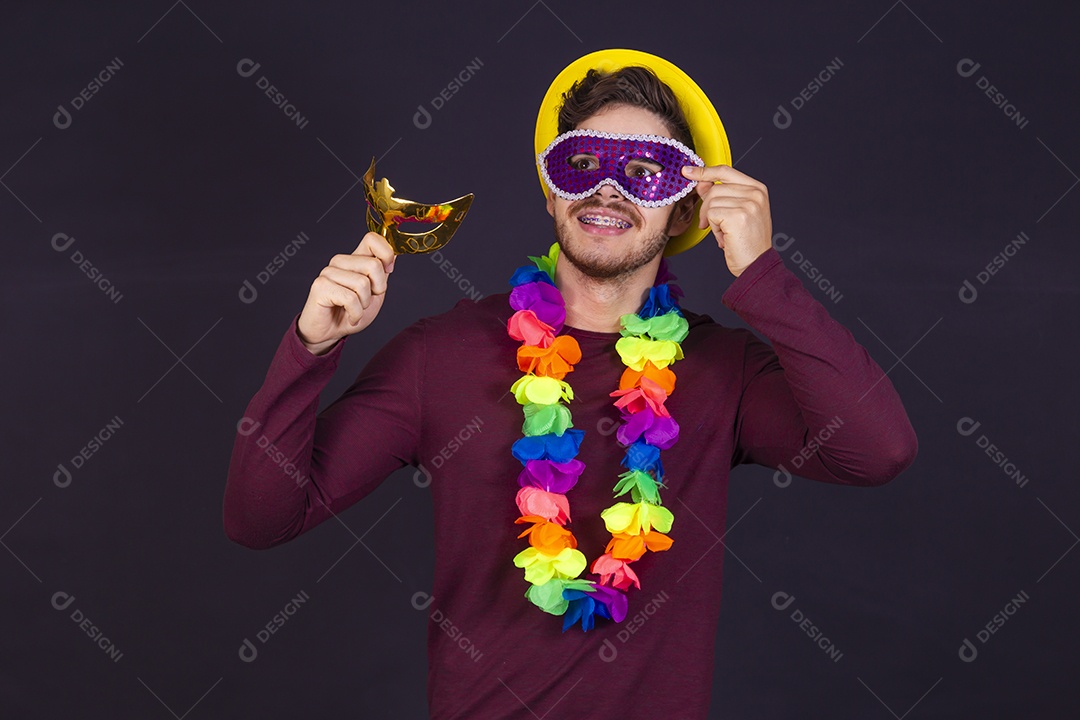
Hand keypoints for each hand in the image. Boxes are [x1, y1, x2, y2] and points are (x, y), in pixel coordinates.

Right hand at [297, 232, 395, 354]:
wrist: (330, 332)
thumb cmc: (351, 312)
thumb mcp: (375, 292)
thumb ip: (382, 273)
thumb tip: (394, 254)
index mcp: (354, 259)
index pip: (372, 238)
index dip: (386, 254)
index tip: (388, 271)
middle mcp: (340, 262)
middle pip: (373, 265)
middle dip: (377, 289)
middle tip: (365, 301)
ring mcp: (328, 272)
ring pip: (363, 284)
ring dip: (364, 304)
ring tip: (354, 309)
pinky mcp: (321, 286)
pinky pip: (350, 298)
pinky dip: (355, 314)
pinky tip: (349, 317)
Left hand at [680, 164, 771, 276]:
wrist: (756, 264)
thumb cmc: (747, 242)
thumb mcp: (735, 213)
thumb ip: (719, 195)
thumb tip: (700, 182)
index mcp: (757, 189)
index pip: (725, 171)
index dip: (704, 171)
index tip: (688, 171)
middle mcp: (755, 193)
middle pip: (714, 189)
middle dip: (707, 209)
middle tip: (716, 225)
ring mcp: (748, 203)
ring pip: (711, 202)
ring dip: (712, 221)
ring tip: (726, 232)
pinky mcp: (738, 215)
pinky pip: (711, 215)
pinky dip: (714, 229)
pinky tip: (725, 237)